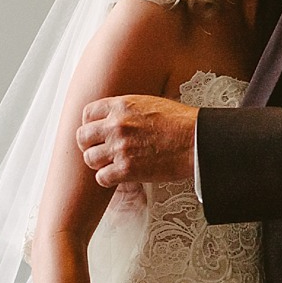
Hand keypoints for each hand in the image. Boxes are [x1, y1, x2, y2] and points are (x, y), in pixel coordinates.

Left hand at [77, 96, 196, 187]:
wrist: (199, 140)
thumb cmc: (182, 123)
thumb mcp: (151, 103)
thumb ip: (128, 110)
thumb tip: (116, 118)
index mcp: (121, 105)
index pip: (87, 114)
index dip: (90, 125)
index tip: (97, 133)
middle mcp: (116, 124)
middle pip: (82, 137)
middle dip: (90, 146)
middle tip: (101, 152)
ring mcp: (120, 147)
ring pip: (90, 159)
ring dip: (100, 164)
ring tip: (114, 164)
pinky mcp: (127, 169)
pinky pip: (102, 177)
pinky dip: (109, 179)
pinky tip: (121, 176)